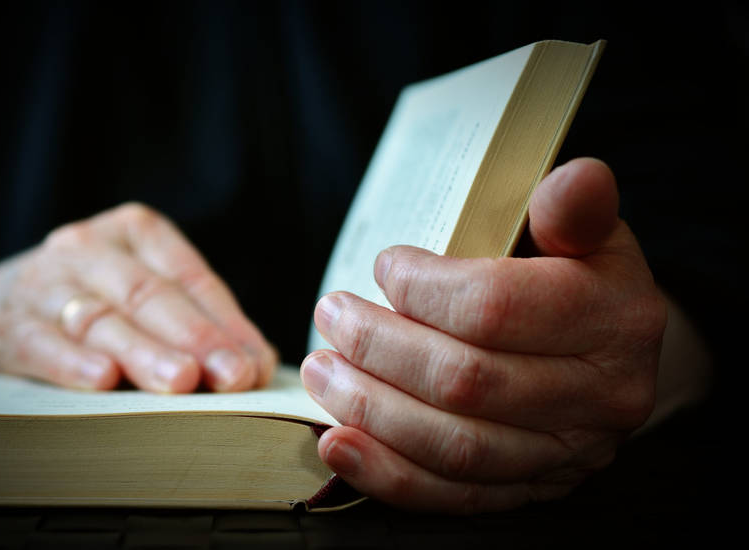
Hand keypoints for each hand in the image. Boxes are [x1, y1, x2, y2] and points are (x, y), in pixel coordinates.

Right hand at [0, 203, 276, 409]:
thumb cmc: (94, 300)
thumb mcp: (143, 293)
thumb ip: (197, 321)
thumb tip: (257, 364)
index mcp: (135, 232)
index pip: (190, 277)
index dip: (226, 322)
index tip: (255, 364)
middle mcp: (88, 248)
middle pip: (149, 295)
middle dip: (195, 337)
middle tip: (232, 376)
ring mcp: (44, 283)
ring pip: (101, 319)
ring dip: (144, 353)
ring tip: (181, 381)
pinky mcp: (8, 323)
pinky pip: (42, 343)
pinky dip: (73, 362)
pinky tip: (103, 380)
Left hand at [301, 158, 665, 512]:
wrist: (610, 355)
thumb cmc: (580, 279)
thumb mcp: (586, 232)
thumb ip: (574, 207)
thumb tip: (577, 179)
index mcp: (616, 320)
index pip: (498, 308)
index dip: (424, 290)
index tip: (385, 266)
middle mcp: (601, 398)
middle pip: (467, 383)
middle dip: (380, 348)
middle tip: (331, 314)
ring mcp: (566, 455)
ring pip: (454, 447)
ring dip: (371, 409)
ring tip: (320, 371)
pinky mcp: (529, 490)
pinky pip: (451, 496)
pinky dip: (387, 475)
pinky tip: (338, 445)